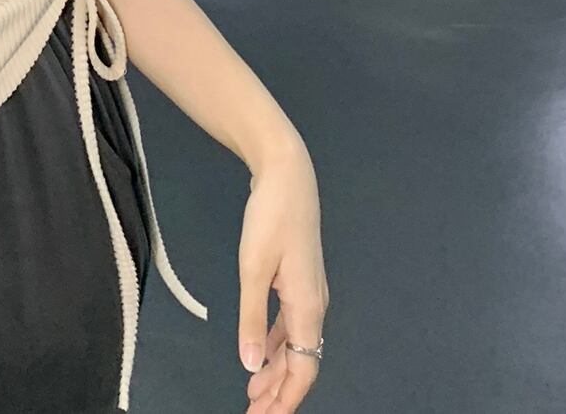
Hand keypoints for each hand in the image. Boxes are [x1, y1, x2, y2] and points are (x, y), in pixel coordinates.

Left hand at [237, 141, 328, 413]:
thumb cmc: (271, 217)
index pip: (303, 369)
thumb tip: (250, 365)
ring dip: (275, 370)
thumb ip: (252, 317)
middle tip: (253, 411)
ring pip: (295, 346)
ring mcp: (309, 293)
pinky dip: (275, 344)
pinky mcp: (299, 281)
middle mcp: (314, 306)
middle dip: (279, 391)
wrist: (288, 174)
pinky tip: (260, 352)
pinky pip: (290, 325)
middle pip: (301, 363)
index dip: (285, 398)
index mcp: (308, 308)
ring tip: (253, 392)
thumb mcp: (253, 267)